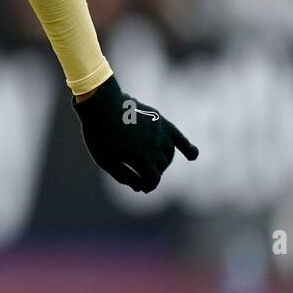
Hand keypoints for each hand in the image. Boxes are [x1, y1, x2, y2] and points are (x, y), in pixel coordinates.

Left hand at [73, 75, 198, 192]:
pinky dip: (188, 148)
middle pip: (160, 168)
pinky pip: (179, 138)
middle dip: (151, 173)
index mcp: (142, 159)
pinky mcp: (161, 122)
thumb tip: (140, 188)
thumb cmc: (100, 135)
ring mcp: (160, 133)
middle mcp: (155, 147)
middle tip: (140, 174)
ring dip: (162, 162)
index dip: (147, 186)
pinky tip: (193, 156)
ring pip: (169, 155)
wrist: (103, 105)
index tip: (141, 188)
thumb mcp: (106, 161)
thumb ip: (124, 177)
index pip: (153, 180)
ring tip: (152, 164)